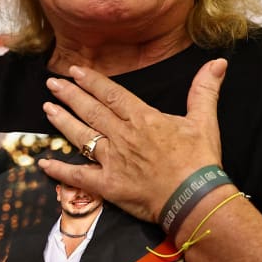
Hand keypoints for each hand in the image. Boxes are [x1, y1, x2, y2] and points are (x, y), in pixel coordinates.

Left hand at [37, 58, 227, 224]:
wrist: (196, 198)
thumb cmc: (200, 161)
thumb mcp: (205, 120)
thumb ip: (205, 90)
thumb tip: (218, 62)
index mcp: (142, 118)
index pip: (111, 94)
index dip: (91, 81)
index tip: (74, 71)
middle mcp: (122, 136)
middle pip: (90, 110)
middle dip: (69, 95)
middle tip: (52, 84)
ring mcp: (112, 160)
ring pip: (81, 136)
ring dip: (62, 121)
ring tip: (47, 109)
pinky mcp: (108, 185)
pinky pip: (78, 176)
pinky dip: (60, 170)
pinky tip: (44, 163)